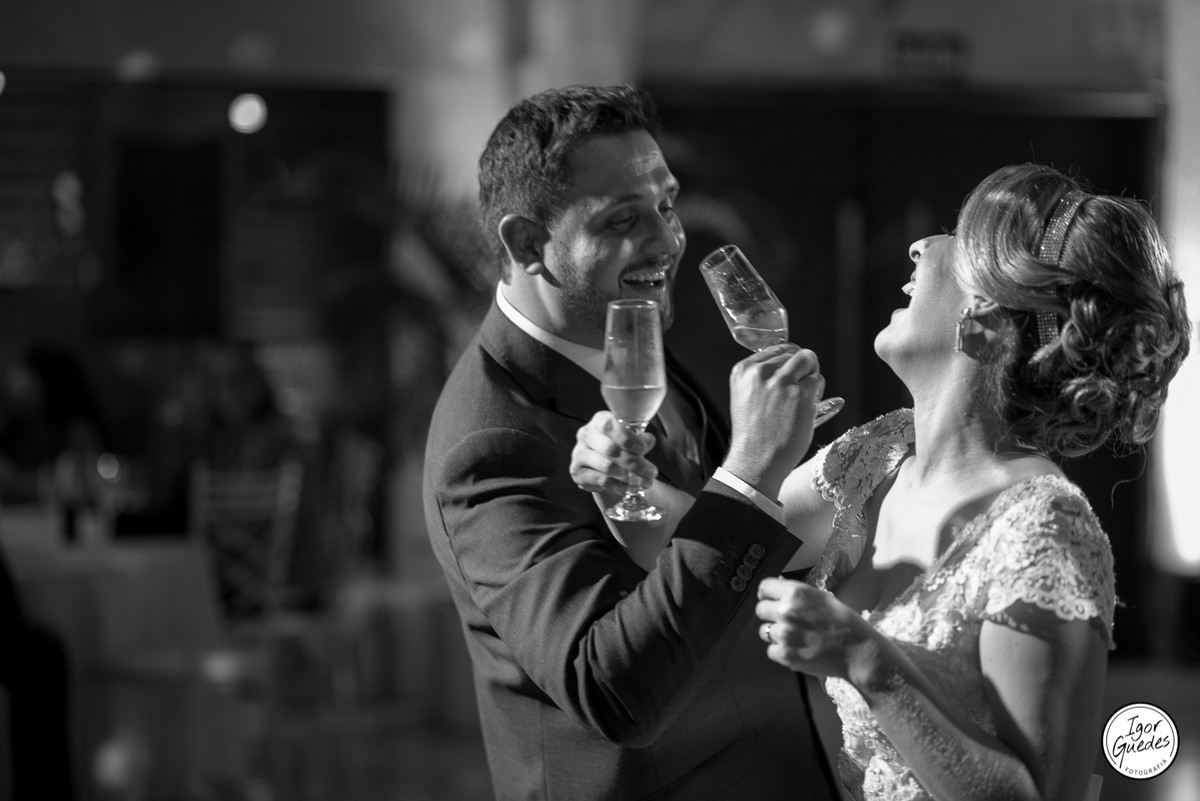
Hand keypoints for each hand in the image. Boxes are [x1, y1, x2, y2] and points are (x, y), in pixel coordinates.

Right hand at [570, 410, 657, 495]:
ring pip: (606, 466)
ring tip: (640, 481)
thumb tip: (648, 440)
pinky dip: (616, 486)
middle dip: (633, 462)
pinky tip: (626, 487)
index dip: (627, 438)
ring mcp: (579, 453)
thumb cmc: (620, 448)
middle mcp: (586, 434)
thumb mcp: (633, 440)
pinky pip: (600, 480)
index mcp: (600, 420)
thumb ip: (641, 439)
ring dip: (627, 476)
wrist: (605, 468)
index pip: (609, 425)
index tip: (642, 449)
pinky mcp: (577, 472)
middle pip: (610, 449)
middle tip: (649, 472)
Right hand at [723, 345, 823, 498]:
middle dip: (802, 367)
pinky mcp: (801, 394)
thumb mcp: (746, 398)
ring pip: (809, 361)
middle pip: (795, 352)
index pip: (776, 350)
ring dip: (811, 377)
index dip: (787, 364)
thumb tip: (789, 364)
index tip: (787, 380)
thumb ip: (761, 378)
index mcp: (744, 371)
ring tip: (803, 398)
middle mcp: (761, 372)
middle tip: (800, 388)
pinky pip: (818, 380)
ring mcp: (782, 382)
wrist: (755, 461)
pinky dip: (817, 392)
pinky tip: (807, 407)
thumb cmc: (753, 435)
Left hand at [755, 577, 877, 680]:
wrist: (858, 651)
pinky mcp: (785, 655)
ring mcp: (784, 634)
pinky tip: (798, 649)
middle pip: (760, 610)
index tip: (771, 600)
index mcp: (796, 593)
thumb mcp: (821, 597)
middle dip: (771, 615)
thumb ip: (796, 594)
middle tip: (787, 621)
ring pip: (765, 631)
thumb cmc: (843, 622)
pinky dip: (781, 652)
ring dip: (777, 634)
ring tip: (796, 637)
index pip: (763, 588)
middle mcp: (786, 611)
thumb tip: (775, 590)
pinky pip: (771, 650)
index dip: (767, 595)